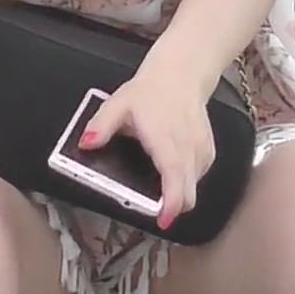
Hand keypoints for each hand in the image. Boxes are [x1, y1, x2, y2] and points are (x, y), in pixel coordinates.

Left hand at [83, 58, 218, 229]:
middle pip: (189, 191)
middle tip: (154, 211)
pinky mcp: (207, 152)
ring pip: (194, 187)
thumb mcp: (118, 104)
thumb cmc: (151, 91)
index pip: (174, 175)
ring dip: (179, 194)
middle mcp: (188, 147)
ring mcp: (201, 150)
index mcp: (166, 138)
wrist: (181, 75)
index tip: (163, 219)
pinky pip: (198, 177)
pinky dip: (185, 182)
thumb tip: (87, 144)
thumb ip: (100, 126)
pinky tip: (170, 172)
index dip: (172, 202)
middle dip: (173, 207)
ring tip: (160, 190)